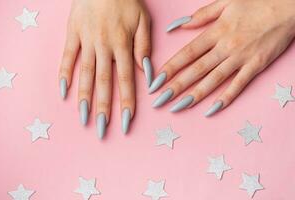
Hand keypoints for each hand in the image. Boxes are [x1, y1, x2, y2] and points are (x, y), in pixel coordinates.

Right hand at [59, 0, 151, 137]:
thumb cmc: (126, 0)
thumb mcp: (142, 20)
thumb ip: (144, 46)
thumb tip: (146, 73)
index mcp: (123, 44)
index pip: (126, 80)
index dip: (126, 102)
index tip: (126, 121)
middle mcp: (104, 46)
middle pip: (104, 82)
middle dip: (104, 107)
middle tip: (102, 130)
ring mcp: (86, 40)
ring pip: (85, 73)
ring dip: (84, 97)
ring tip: (83, 118)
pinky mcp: (72, 34)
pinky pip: (67, 56)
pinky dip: (64, 73)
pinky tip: (63, 91)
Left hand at [150, 0, 294, 115]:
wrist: (288, 5)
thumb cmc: (256, 2)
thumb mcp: (225, 2)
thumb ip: (201, 15)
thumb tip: (179, 25)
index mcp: (216, 32)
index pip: (187, 53)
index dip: (170, 67)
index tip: (156, 80)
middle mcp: (225, 47)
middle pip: (196, 70)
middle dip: (175, 86)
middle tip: (159, 100)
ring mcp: (241, 58)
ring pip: (214, 80)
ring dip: (194, 95)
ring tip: (177, 107)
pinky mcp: (256, 66)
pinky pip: (239, 84)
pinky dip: (226, 97)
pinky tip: (212, 109)